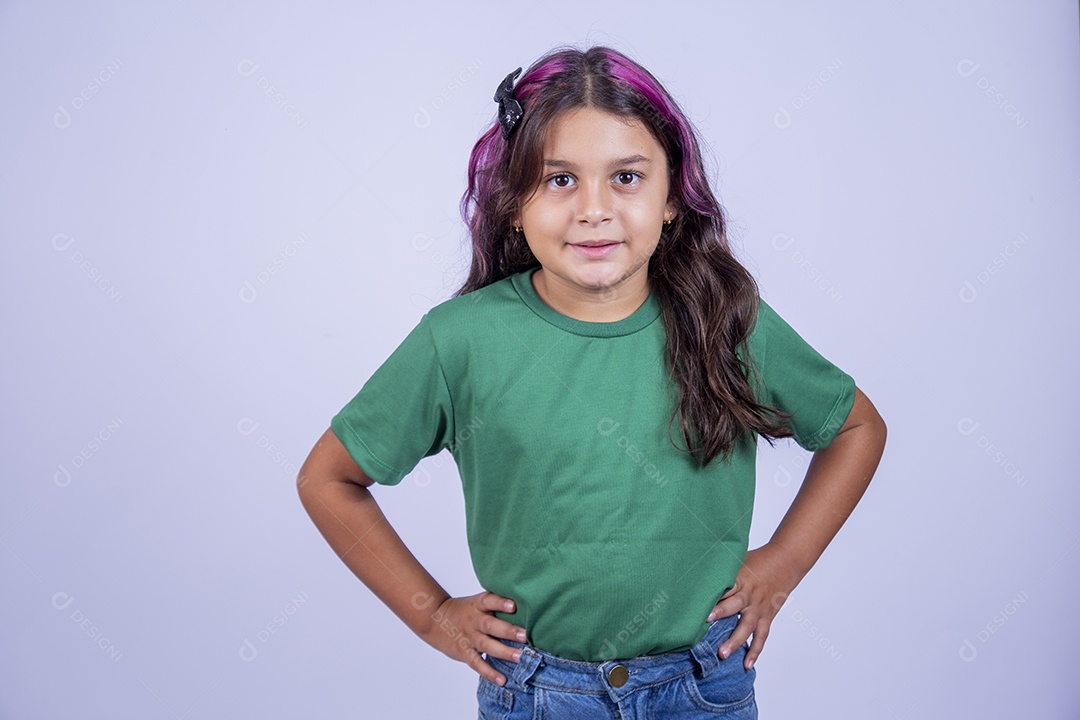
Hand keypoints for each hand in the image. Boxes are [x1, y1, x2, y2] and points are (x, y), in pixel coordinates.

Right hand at [416, 591, 527, 685]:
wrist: (434, 619)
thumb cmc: (464, 610)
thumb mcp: (477, 602)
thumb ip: (496, 604)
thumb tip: (526, 607)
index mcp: (478, 605)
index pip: (489, 601)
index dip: (500, 603)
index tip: (513, 606)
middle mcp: (474, 620)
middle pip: (491, 625)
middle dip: (508, 631)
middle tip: (524, 636)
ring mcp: (468, 637)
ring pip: (486, 645)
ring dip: (503, 652)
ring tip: (519, 657)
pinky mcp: (464, 652)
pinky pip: (477, 663)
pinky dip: (489, 672)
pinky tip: (502, 679)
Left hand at [705, 544, 800, 669]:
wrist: (785, 562)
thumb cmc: (757, 561)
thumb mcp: (738, 560)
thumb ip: (721, 570)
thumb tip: (695, 572)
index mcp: (740, 578)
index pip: (724, 586)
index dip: (711, 593)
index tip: (696, 601)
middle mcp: (749, 594)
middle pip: (734, 605)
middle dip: (720, 613)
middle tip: (706, 622)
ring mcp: (758, 608)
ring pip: (747, 626)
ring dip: (735, 641)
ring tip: (722, 654)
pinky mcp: (766, 616)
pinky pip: (761, 636)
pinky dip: (755, 651)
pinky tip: (747, 664)